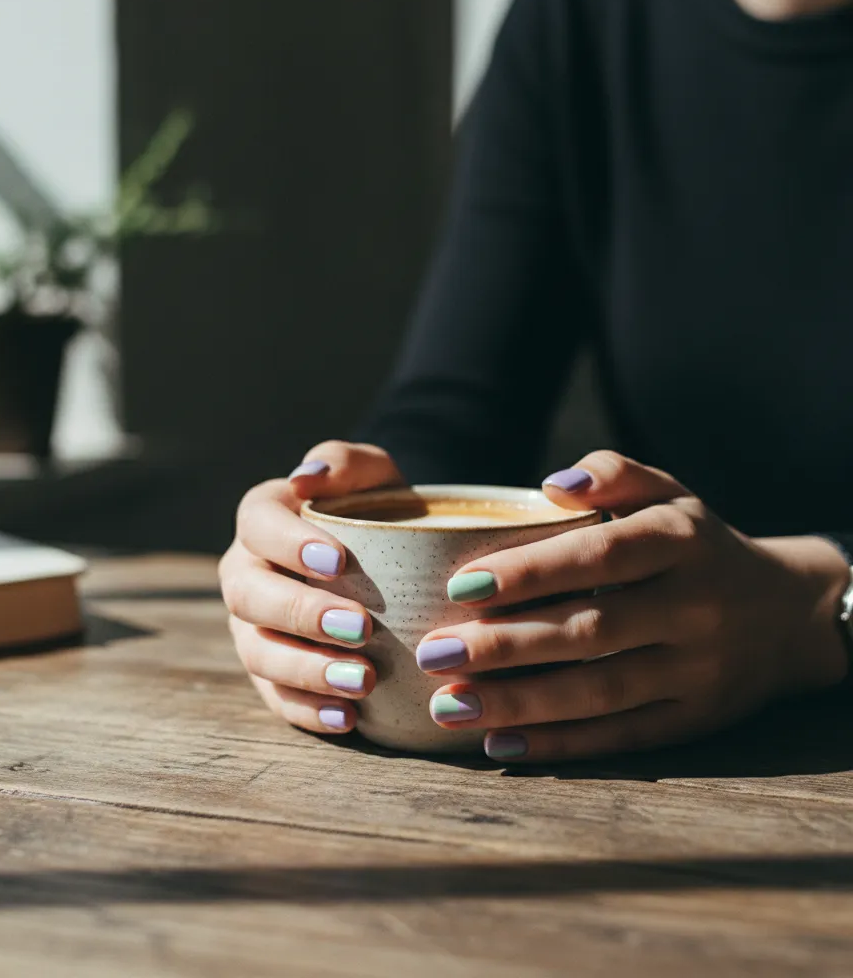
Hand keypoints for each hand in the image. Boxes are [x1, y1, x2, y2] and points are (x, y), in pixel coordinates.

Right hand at [219, 441, 402, 733]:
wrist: (391, 560)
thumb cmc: (378, 510)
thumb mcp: (374, 476)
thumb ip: (346, 462)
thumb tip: (306, 476)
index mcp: (263, 519)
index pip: (258, 525)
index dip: (289, 543)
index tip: (338, 561)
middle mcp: (245, 572)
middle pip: (249, 595)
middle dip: (300, 614)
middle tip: (360, 627)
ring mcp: (251, 627)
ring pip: (258, 653)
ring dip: (306, 670)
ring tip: (364, 681)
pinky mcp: (269, 673)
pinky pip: (275, 698)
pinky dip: (307, 710)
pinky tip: (348, 718)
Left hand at [417, 451, 850, 762]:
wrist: (786, 614)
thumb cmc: (696, 544)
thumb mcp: (670, 493)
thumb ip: (614, 473)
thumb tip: (553, 484)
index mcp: (681, 542)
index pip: (600, 555)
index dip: (531, 571)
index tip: (460, 584)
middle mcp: (694, 607)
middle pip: (592, 631)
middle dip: (506, 646)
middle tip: (433, 652)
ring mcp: (698, 671)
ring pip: (601, 693)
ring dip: (520, 703)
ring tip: (449, 705)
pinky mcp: (694, 720)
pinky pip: (622, 737)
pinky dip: (560, 744)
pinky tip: (499, 743)